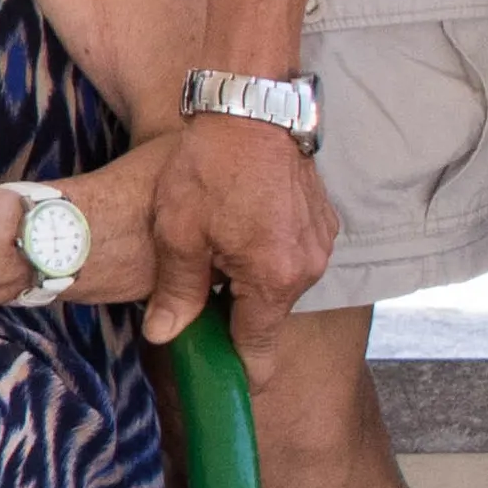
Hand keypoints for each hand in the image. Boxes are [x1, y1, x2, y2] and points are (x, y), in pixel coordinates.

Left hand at [141, 112, 336, 346]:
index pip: (258, 349)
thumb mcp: (178, 232)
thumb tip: (165, 335)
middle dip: (232, 315)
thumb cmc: (209, 167)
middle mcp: (308, 267)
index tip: (218, 381)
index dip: (236, 369)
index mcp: (274, 278)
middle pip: (266, 316)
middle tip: (193, 299)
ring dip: (247, 280)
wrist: (248, 106)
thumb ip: (177, 291)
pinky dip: (263, 253)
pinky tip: (234, 229)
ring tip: (211, 251)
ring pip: (277, 284)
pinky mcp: (322, 221)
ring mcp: (320, 243)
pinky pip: (290, 254)